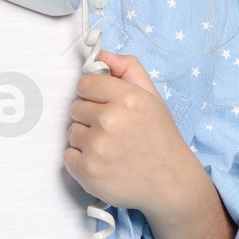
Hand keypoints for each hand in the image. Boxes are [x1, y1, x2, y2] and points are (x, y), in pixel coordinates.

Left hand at [65, 50, 193, 211]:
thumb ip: (128, 69)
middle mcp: (111, 121)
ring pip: (71, 131)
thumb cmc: (161, 139)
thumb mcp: (152, 97)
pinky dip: (81, 159)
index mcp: (128, 98)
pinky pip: (68, 155)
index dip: (94, 93)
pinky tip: (103, 161)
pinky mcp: (88, 171)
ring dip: (86, 138)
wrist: (171, 182)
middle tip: (112, 128)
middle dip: (90, 116)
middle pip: (76, 107)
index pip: (85, 83)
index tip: (103, 102)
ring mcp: (98, 147)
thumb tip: (101, 56)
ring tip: (110, 146)